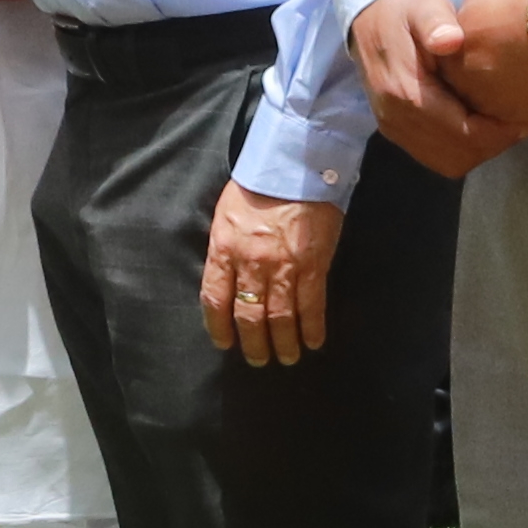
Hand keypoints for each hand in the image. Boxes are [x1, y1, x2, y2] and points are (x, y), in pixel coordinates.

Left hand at [201, 181, 344, 364]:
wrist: (294, 167)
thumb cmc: (256, 187)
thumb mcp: (226, 216)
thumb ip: (225, 249)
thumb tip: (226, 279)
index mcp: (223, 249)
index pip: (214, 299)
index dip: (218, 326)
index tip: (224, 342)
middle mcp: (250, 263)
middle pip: (248, 315)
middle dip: (252, 343)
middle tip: (257, 359)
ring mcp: (283, 267)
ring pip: (280, 318)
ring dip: (283, 343)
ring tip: (285, 358)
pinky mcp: (313, 266)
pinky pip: (312, 306)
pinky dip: (312, 328)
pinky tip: (312, 342)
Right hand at [350, 0, 527, 180]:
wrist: (369, 16)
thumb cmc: (406, 10)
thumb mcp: (424, 6)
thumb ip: (437, 22)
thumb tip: (450, 41)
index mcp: (405, 91)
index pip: (464, 134)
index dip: (500, 132)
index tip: (525, 115)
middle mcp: (396, 118)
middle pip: (458, 154)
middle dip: (494, 143)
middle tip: (520, 122)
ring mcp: (392, 127)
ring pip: (448, 162)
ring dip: (479, 149)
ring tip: (500, 125)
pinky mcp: (394, 131)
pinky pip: (435, 157)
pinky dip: (462, 150)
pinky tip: (477, 127)